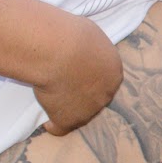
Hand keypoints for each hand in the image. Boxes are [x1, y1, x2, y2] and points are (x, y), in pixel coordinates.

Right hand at [33, 14, 122, 135]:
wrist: (59, 51)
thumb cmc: (73, 35)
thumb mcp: (88, 34)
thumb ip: (89, 46)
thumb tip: (82, 46)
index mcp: (114, 72)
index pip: (105, 79)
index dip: (91, 77)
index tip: (78, 74)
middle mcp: (106, 94)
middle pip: (96, 97)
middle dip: (84, 94)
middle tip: (66, 87)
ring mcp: (88, 110)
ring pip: (80, 113)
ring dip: (69, 108)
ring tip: (54, 102)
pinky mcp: (67, 120)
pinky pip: (60, 128)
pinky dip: (54, 126)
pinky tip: (47, 124)